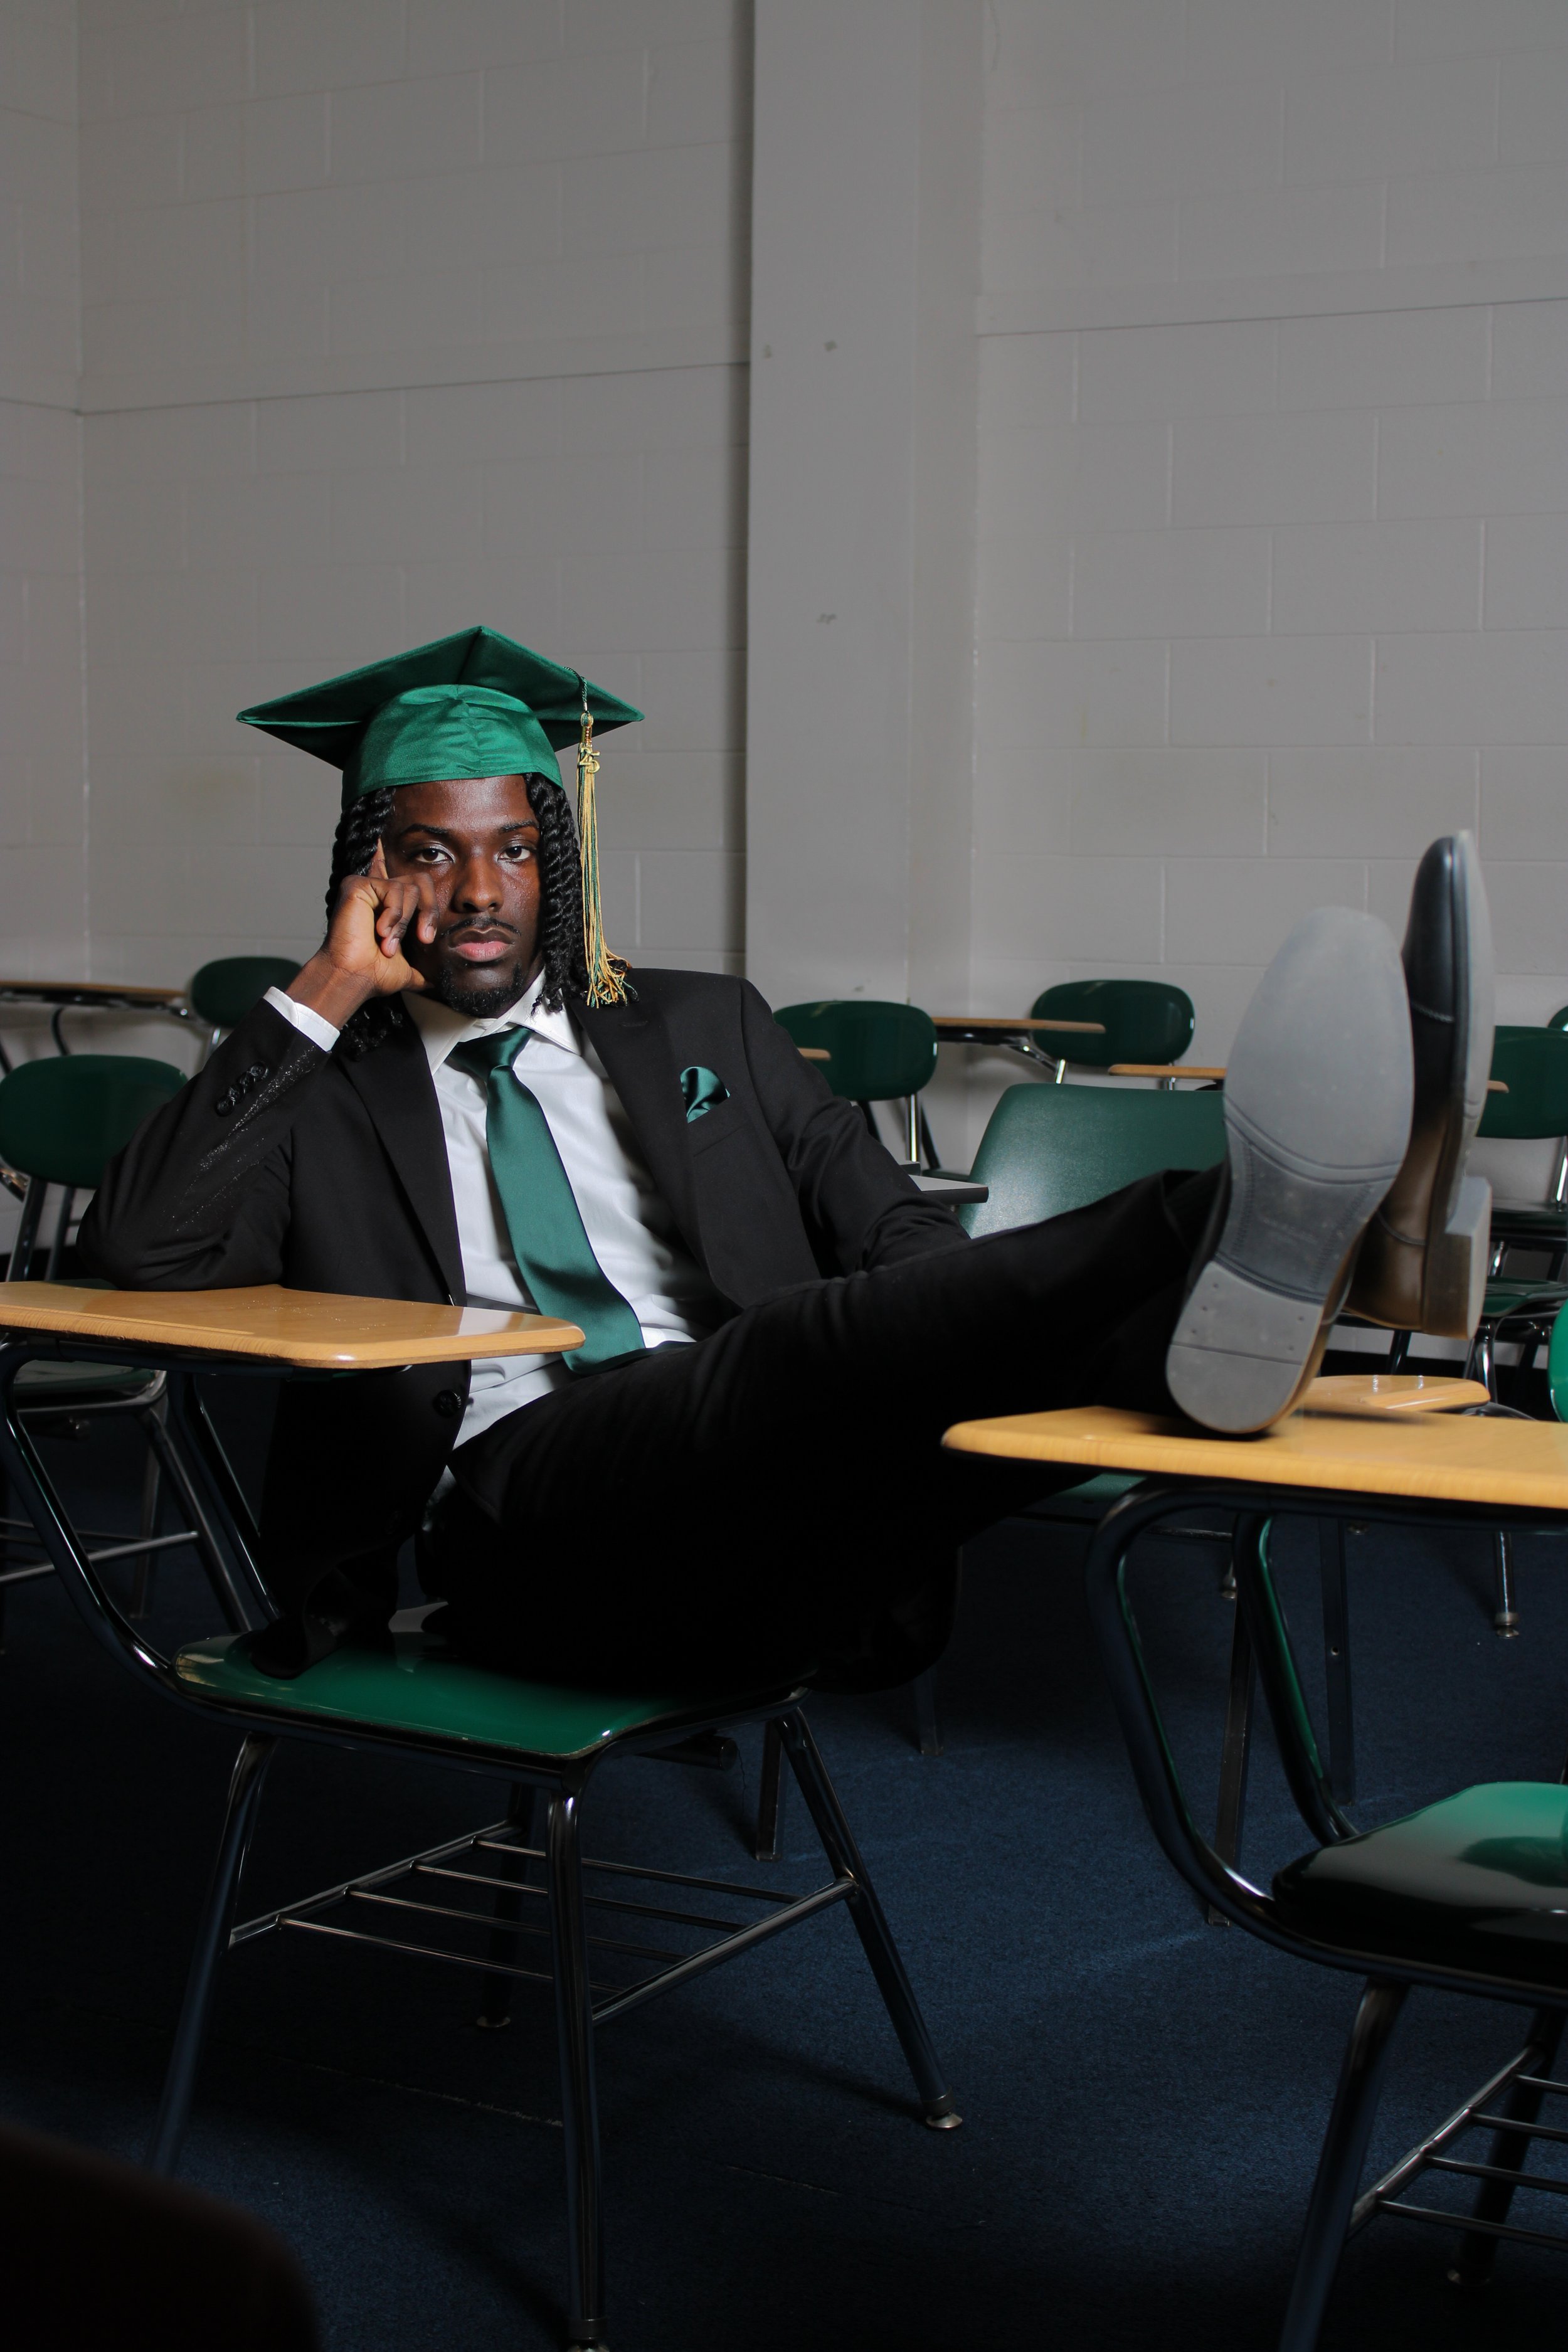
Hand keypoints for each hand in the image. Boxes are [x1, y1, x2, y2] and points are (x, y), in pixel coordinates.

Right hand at [287, 843, 438, 1029]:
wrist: (356, 976)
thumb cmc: (375, 973)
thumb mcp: (409, 969)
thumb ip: (425, 968)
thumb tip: (440, 981)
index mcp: (388, 905)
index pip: (395, 873)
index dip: (390, 853)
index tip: (383, 840)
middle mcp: (378, 891)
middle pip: (422, 880)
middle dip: (429, 911)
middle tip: (424, 939)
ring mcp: (367, 885)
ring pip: (410, 888)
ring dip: (405, 922)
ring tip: (389, 944)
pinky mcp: (359, 884)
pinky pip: (394, 890)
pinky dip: (394, 914)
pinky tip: (380, 932)